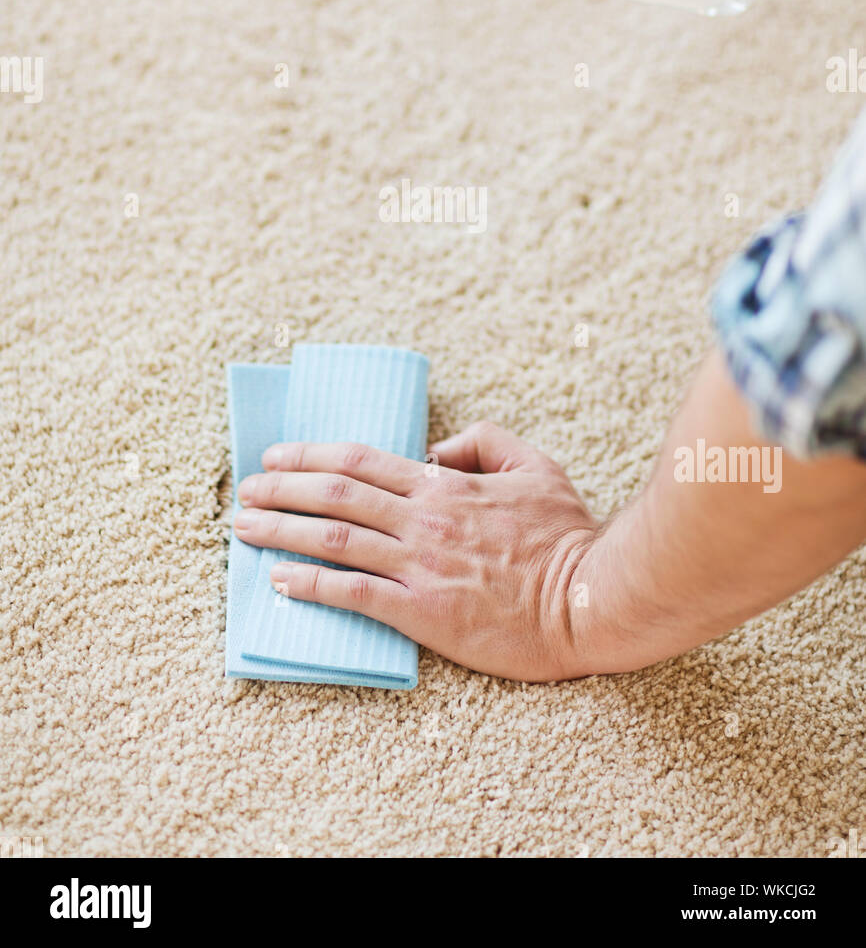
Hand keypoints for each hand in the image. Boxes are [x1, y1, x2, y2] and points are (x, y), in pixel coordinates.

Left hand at [233, 421, 598, 680]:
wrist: (590, 599)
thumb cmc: (567, 536)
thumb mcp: (535, 466)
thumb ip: (484, 443)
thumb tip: (437, 448)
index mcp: (445, 485)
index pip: (361, 461)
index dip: (311, 455)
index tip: (276, 456)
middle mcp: (423, 521)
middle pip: (335, 494)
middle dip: (282, 488)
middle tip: (246, 489)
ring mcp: (420, 566)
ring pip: (334, 539)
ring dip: (282, 530)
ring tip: (244, 527)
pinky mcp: (423, 612)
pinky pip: (354, 594)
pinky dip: (311, 585)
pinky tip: (279, 580)